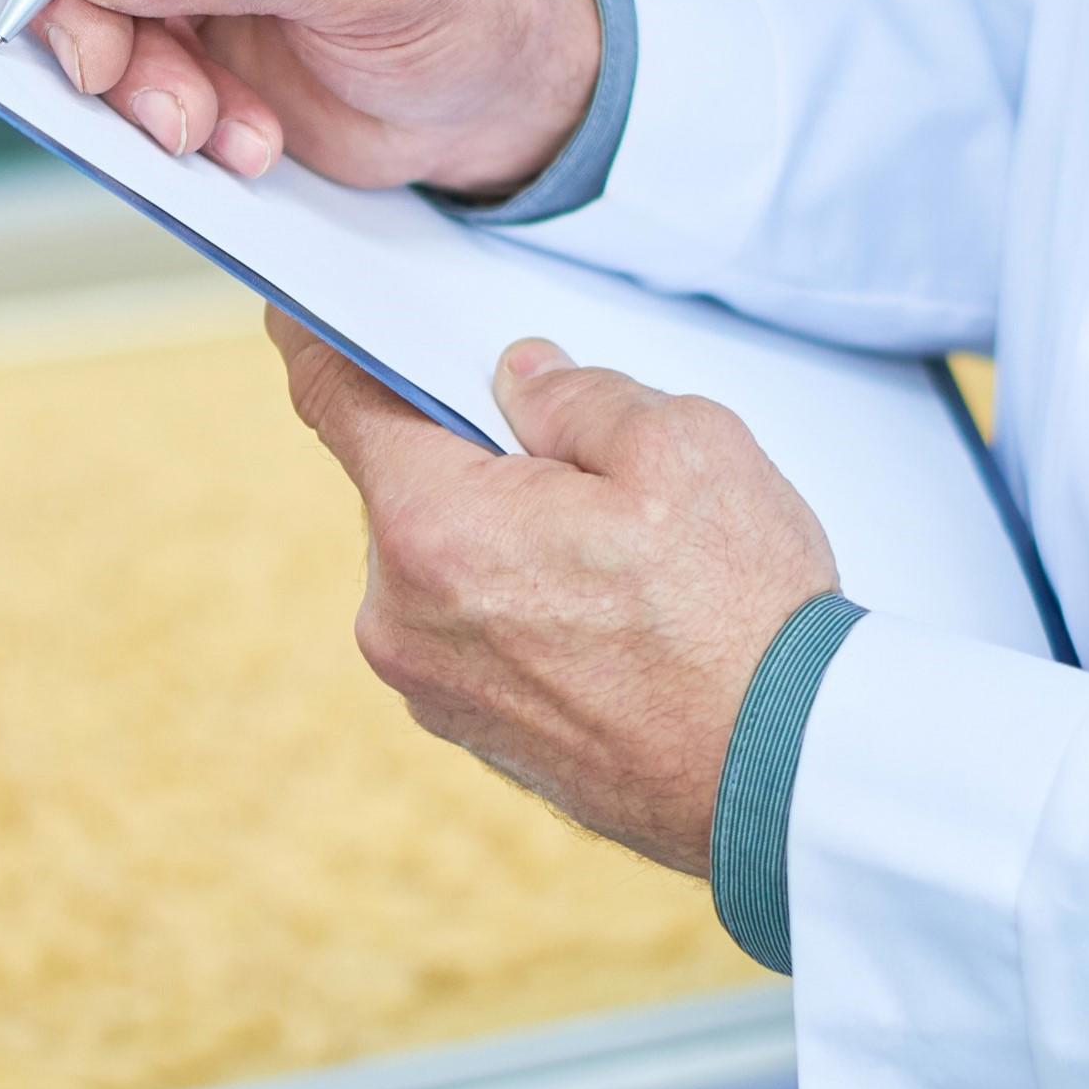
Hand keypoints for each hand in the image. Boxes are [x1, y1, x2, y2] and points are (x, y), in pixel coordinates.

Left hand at [268, 312, 840, 874]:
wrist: (783, 778)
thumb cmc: (739, 622)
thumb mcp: (681, 445)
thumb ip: (577, 393)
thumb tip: (519, 381)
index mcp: (432, 527)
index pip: (335, 398)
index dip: (320, 338)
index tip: (304, 310)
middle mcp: (401, 616)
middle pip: (403, 483)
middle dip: (471, 451)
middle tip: (577, 458)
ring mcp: (430, 685)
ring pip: (443, 559)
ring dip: (503, 533)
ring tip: (617, 556)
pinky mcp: (470, 730)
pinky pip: (469, 627)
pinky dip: (518, 601)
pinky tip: (609, 616)